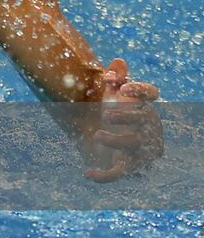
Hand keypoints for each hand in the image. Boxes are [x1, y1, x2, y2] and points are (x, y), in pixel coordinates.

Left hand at [83, 57, 163, 181]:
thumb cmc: (113, 113)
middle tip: (106, 114)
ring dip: (116, 140)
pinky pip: (119, 173)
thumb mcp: (111, 96)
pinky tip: (87, 174)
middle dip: (125, 116)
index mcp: (141, 104)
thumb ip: (114, 78)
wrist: (105, 143)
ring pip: (134, 144)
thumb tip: (118, 62)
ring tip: (98, 135)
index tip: (124, 88)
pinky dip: (104, 176)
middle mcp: (146, 126)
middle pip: (143, 119)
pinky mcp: (129, 166)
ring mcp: (140, 148)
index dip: (141, 90)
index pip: (150, 93)